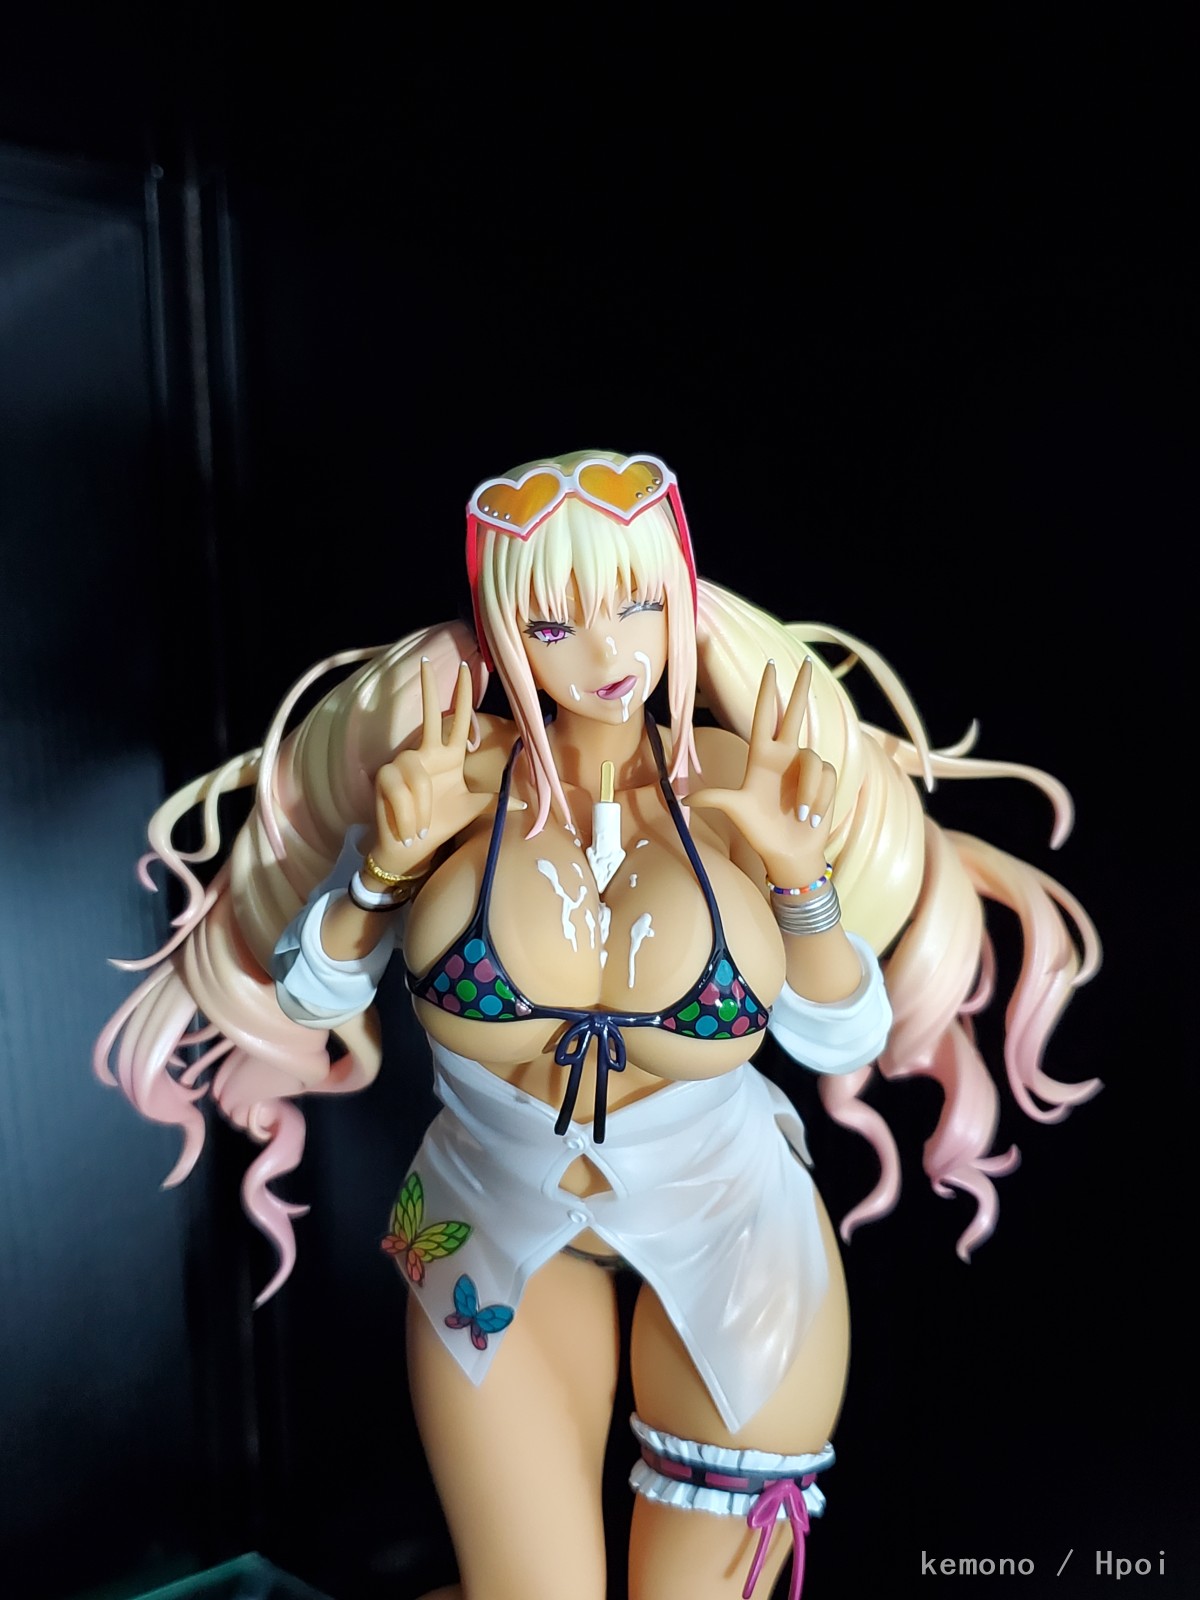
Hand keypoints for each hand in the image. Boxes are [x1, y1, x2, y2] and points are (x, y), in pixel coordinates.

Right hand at [369, 659, 506, 871]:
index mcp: (449, 758)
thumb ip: (495, 802)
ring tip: (422, 828)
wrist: (411, 847)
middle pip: (429, 718)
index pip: (459, 722)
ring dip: (422, 805)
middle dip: (429, 692)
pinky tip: (410, 828)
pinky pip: (401, 789)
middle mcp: (426, 755)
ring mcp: (403, 764)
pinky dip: (408, 812)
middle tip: (426, 664)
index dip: (462, 698)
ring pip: (417, 775)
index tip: (466, 669)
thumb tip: (524, 804)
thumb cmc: (441, 824)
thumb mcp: (471, 809)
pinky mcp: (386, 777)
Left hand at [688, 658, 835, 884]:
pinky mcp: (825, 780)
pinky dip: (818, 798)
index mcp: (761, 757)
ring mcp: (805, 767)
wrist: (788, 853)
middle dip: (800, 688)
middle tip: (806, 662)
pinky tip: (811, 817)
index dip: (768, 691)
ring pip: (813, 761)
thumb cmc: (760, 832)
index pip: (766, 716)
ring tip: (799, 815)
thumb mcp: (736, 811)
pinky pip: (826, 777)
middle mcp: (785, 756)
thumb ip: (715, 799)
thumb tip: (682, 800)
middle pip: (794, 714)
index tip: (770, 666)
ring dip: (808, 792)